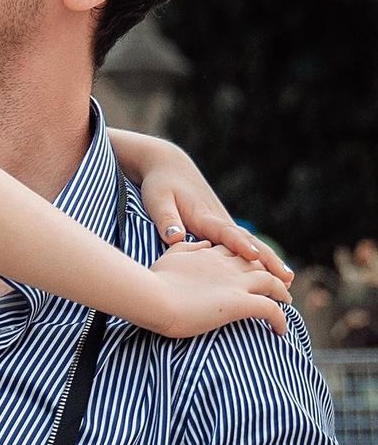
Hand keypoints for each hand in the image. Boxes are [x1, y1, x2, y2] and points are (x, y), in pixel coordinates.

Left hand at [139, 151, 292, 285]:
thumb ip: (165, 218)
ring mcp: (222, 222)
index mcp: (204, 216)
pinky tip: (270, 271)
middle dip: (267, 259)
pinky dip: (258, 256)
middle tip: (286, 278)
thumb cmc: (160, 184)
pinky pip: (242, 242)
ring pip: (249, 242)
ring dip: (269, 259)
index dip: (239, 244)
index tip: (254, 256)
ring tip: (288, 279)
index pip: (225, 232)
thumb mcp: (156, 199)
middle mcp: (218, 219)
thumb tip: (174, 238)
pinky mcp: (220, 225)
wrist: (169, 165)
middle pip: (247, 240)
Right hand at [145, 241, 292, 337]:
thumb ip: (187, 249)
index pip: (236, 252)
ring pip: (272, 283)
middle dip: (270, 273)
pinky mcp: (240, 303)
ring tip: (286, 303)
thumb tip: (204, 244)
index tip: (251, 270)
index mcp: (208, 254)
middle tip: (276, 286)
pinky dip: (280, 319)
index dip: (247, 260)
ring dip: (282, 293)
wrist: (153, 296)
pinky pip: (271, 309)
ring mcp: (235, 283)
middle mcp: (226, 265)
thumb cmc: (154, 281)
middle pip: (258, 265)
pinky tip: (280, 330)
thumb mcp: (169, 257)